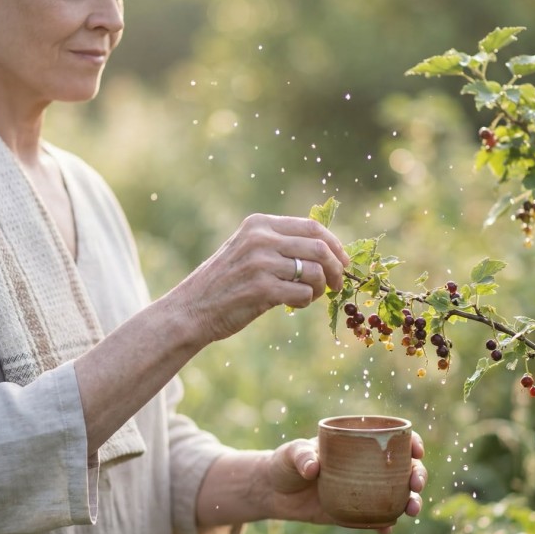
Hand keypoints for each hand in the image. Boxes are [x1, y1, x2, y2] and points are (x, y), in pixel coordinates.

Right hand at [174, 214, 349, 343]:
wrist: (192, 309)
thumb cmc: (224, 282)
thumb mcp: (247, 249)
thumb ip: (279, 243)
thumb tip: (327, 249)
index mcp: (258, 224)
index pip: (312, 227)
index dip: (335, 244)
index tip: (343, 260)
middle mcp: (260, 239)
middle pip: (319, 248)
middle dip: (336, 268)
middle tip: (337, 284)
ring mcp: (260, 263)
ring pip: (315, 272)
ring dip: (320, 288)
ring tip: (310, 296)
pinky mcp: (261, 289)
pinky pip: (303, 294)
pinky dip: (305, 301)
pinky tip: (293, 304)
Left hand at [267, 431, 426, 533]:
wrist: (274, 492)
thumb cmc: (284, 463)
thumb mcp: (291, 453)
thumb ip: (302, 456)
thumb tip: (313, 468)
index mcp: (356, 443)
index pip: (391, 438)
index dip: (410, 442)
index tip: (416, 450)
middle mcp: (366, 466)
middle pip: (402, 468)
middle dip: (417, 474)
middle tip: (416, 484)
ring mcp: (363, 490)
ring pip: (397, 494)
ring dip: (410, 501)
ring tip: (411, 509)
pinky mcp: (354, 513)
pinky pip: (377, 519)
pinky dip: (386, 524)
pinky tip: (386, 529)